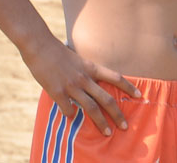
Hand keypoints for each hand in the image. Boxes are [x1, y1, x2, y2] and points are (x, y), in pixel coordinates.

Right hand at [21, 35, 138, 137]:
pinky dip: (71, 115)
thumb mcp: (75, 58)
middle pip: (107, 100)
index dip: (128, 87)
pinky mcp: (58, 91)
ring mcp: (72, 86)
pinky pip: (68, 109)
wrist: (37, 44)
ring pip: (91, 108)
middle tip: (124, 126)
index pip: (115, 77)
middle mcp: (84, 78)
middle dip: (117, 115)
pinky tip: (70, 116)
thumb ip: (82, 70)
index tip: (139, 95)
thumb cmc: (53, 49)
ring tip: (106, 132)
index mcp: (90, 67)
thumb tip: (87, 81)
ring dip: (101, 122)